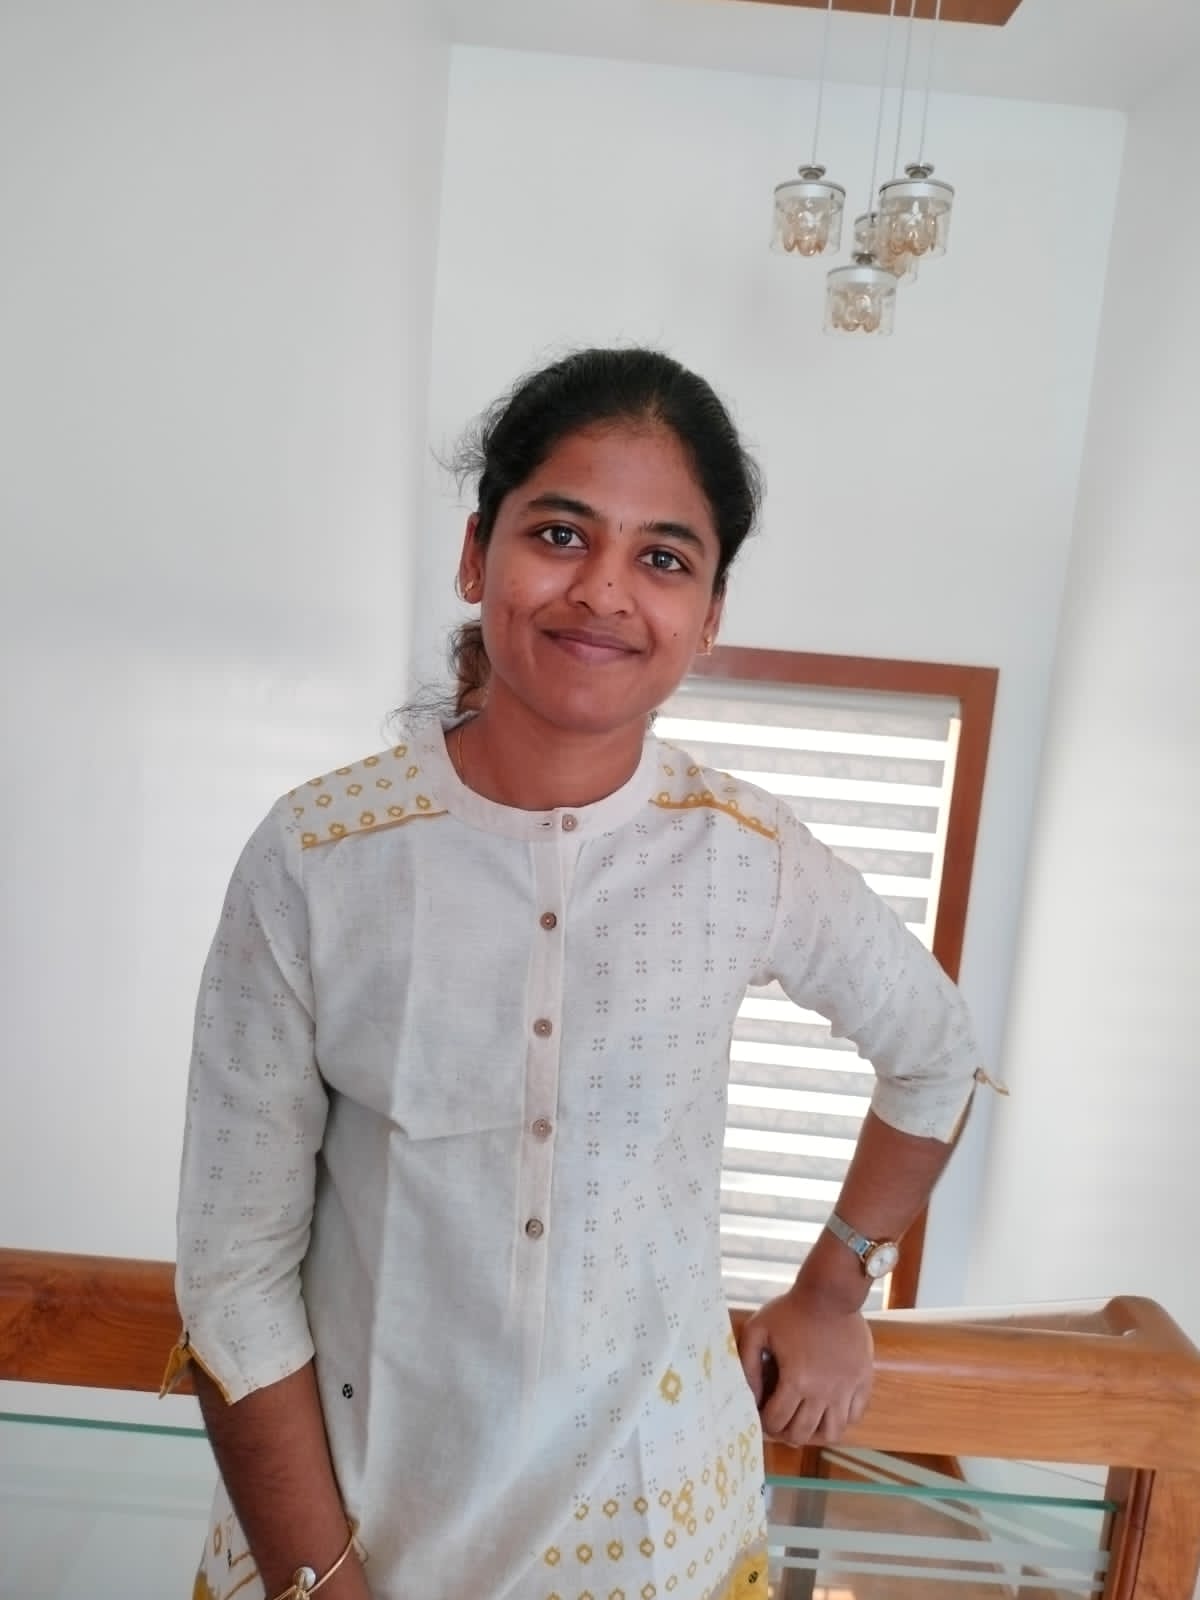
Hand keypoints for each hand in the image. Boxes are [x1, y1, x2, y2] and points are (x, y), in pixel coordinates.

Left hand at [737, 1284, 873, 1445]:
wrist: (830, 1292)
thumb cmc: (791, 1310)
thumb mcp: (757, 1330)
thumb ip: (748, 1365)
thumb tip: (750, 1396)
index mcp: (796, 1380)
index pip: (777, 1422)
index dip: (765, 1424)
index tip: (763, 1415)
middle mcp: (823, 1392)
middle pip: (803, 1434)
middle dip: (786, 1433)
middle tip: (781, 1423)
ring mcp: (846, 1388)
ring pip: (833, 1432)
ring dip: (815, 1434)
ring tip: (806, 1423)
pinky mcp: (863, 1380)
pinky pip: (855, 1415)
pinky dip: (841, 1419)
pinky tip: (828, 1409)